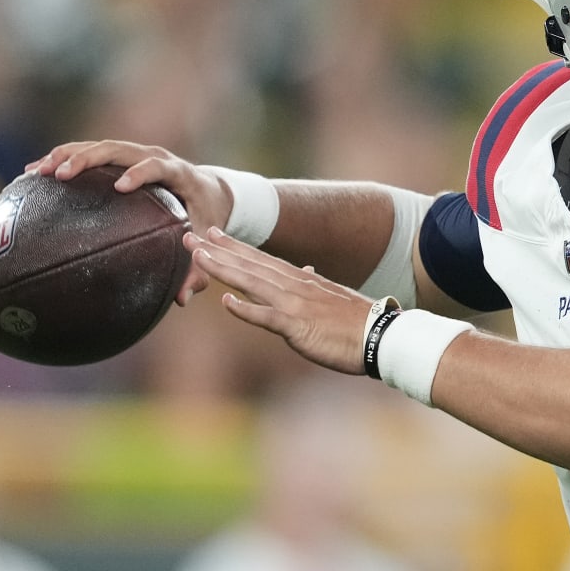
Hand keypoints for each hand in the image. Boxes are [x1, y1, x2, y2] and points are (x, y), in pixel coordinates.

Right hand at [27, 140, 232, 304]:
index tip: (121, 186)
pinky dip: (61, 160)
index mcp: (177, 172)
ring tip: (35, 172)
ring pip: (96, 147)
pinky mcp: (119, 156)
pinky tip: (31, 175)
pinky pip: (87, 153)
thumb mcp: (206, 239)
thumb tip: (181, 299)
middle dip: (85, 158)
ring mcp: (134, 153)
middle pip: (116, 149)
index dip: (139, 173)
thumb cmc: (206, 216)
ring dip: (65, 156)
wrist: (209, 189)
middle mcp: (153, 156)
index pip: (155, 166)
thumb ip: (197, 268)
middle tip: (57, 175)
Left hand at [186, 227, 373, 373]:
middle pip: (250, 265)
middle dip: (217, 250)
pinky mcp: (298, 327)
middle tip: (188, 235)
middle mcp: (295, 287)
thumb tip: (308, 272)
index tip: (212, 233)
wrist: (381, 337)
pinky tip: (226, 302)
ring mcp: (296, 305)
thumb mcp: (333, 297)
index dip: (234, 246)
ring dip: (224, 269)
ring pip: (253, 283)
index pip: (262, 259)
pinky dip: (246, 309)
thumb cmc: (359, 323)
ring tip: (198, 257)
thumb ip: (314, 285)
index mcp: (302, 281)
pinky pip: (267, 316)